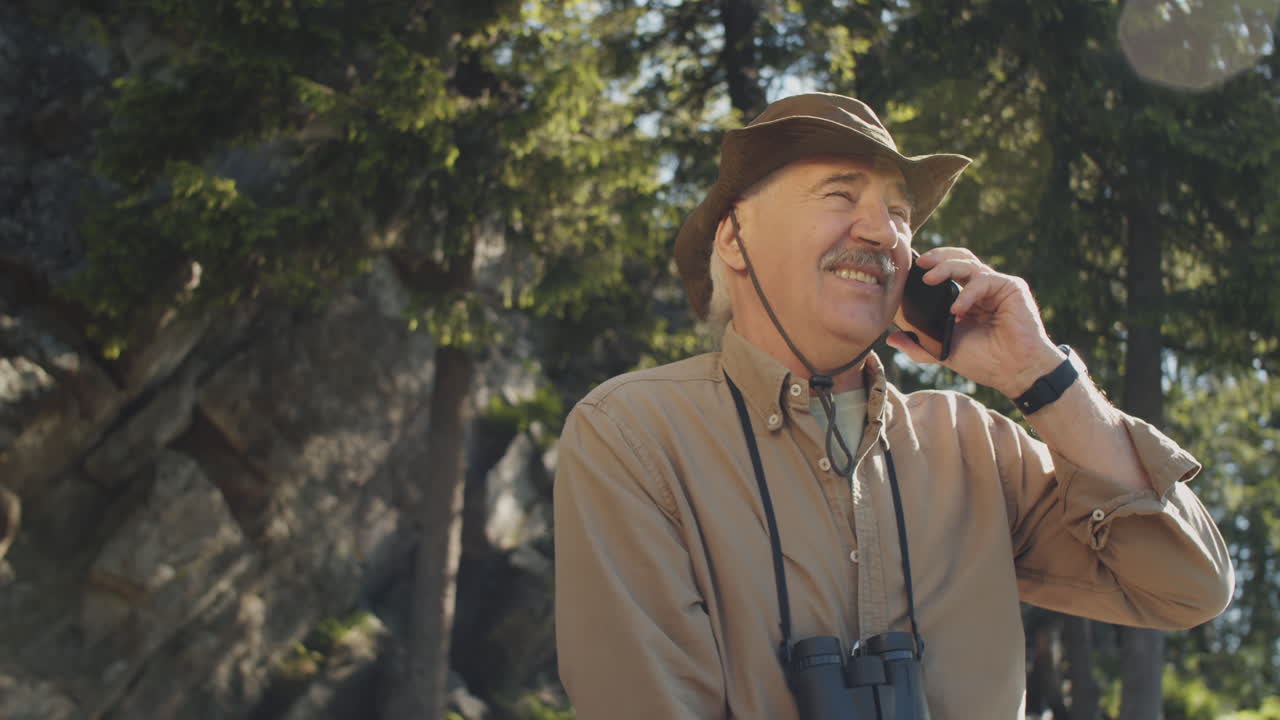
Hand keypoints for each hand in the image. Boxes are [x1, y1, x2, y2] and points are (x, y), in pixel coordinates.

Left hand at [885, 247, 1064, 398]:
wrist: (1015, 372)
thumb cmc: (984, 362)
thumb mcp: (944, 352)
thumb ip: (919, 345)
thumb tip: (890, 339)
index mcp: (965, 300)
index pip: (946, 274)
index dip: (928, 270)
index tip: (906, 274)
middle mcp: (980, 289)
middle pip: (957, 259)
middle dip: (936, 258)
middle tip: (918, 264)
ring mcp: (995, 287)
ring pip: (968, 263)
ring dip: (946, 268)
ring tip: (929, 278)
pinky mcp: (1011, 288)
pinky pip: (984, 280)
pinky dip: (968, 293)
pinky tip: (957, 309)